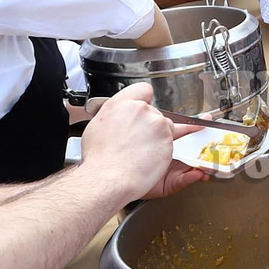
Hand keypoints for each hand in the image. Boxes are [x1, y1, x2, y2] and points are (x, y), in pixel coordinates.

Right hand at [80, 83, 205, 202]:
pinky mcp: (168, 136)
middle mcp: (141, 109)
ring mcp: (157, 122)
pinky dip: (164, 147)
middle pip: (154, 111)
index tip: (144, 105)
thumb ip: (114, 115)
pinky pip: (171, 139)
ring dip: (158, 136)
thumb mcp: (97, 126)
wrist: (109, 178)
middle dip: (149, 123)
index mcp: (121, 103)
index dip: (144, 99)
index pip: (143, 89)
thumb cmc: (100, 158)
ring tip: (142, 152)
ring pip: (164, 125)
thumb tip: (118, 115)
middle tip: (137, 140)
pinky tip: (152, 157)